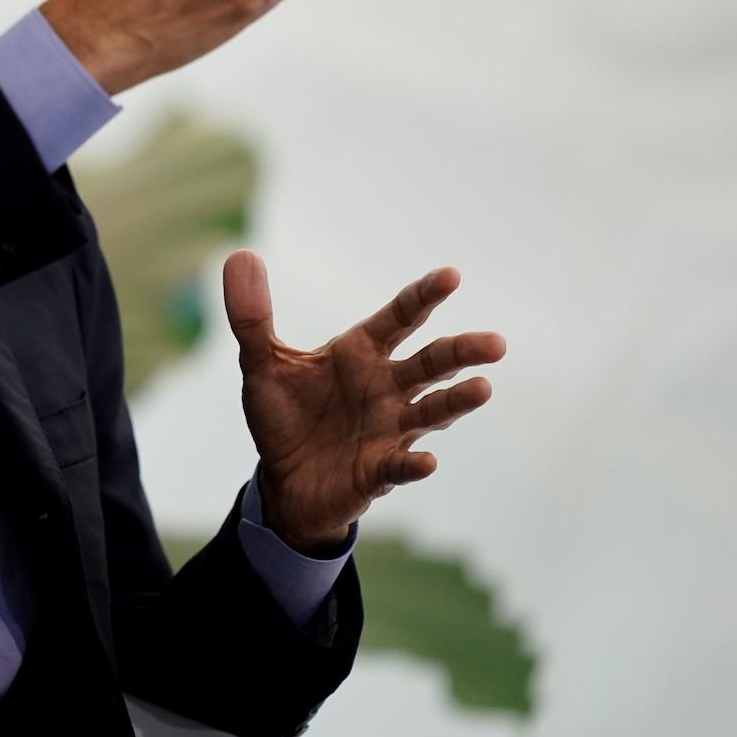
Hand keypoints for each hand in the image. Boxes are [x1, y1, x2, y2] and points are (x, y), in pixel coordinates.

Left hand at [225, 251, 504, 551]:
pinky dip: (412, 464)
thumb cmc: (283, 415)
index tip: (451, 275)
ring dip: (456, 402)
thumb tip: (240, 255)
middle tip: (496, 343)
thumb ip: (251, 316)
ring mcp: (388, 430)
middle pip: (431, 364)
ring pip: (431, 411)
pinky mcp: (378, 471)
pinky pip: (399, 466)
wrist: (282, 480)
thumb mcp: (260, 363)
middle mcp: (385, 388)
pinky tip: (426, 461)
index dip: (424, 297)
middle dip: (462, 352)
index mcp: (360, 354)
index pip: (399, 318)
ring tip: (483, 389)